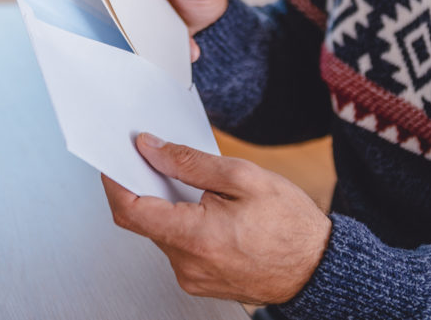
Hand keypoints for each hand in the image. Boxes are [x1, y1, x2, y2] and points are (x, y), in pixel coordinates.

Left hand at [102, 133, 330, 304]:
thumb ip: (191, 162)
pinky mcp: (199, 282)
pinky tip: (206, 211)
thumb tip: (153, 149)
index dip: (115, 180)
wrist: (317, 267)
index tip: (114, 159)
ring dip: (169, 207)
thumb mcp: (243, 178)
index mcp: (196, 238)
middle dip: (148, 187)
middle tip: (162, 160)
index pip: (131, 209)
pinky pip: (177, 248)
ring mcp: (192, 278)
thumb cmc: (290, 225)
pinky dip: (182, 225)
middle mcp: (188, 265)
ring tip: (200, 189)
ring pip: (161, 234)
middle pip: (145, 220)